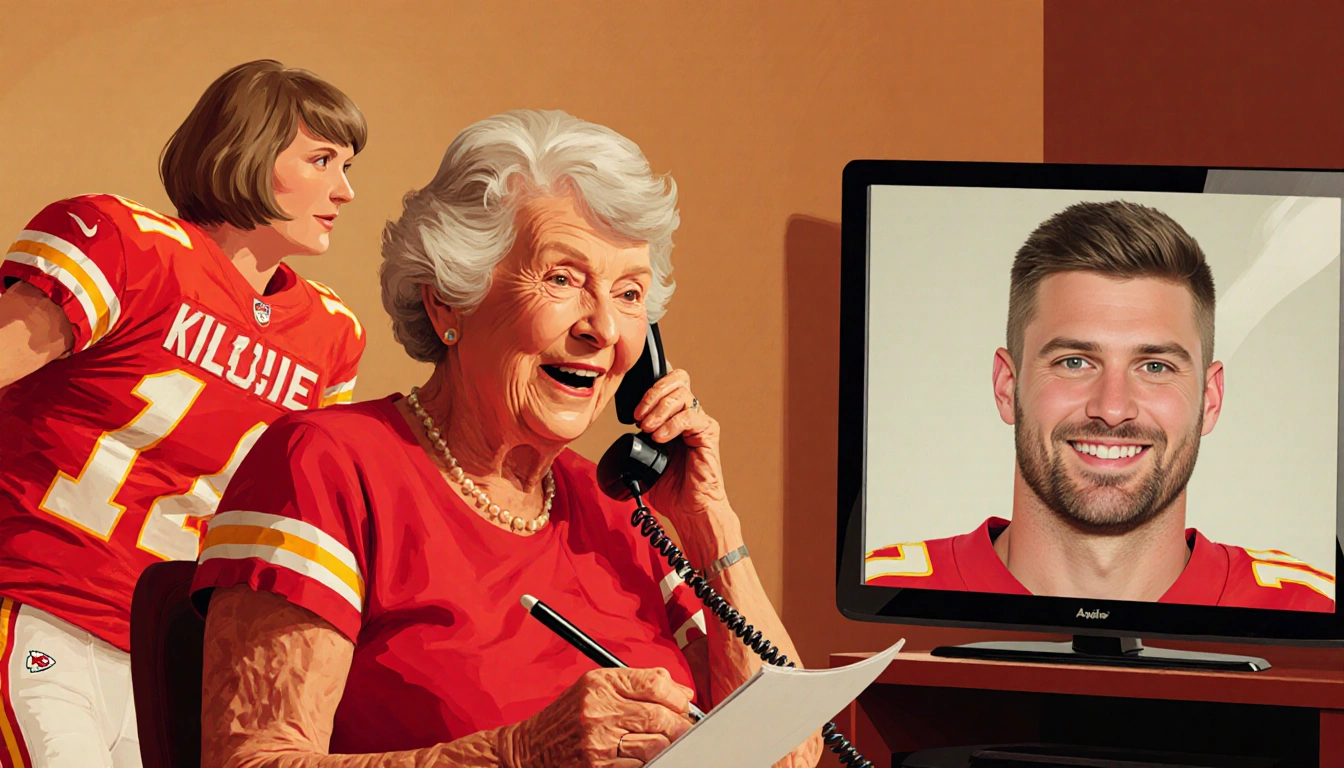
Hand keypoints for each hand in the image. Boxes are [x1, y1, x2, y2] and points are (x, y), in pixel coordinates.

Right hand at [498, 667, 694, 766]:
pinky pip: (640, 764)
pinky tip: (647, 755)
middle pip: (659, 715)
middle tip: (684, 727)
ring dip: (669, 745)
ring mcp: (599, 741)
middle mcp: (599, 709)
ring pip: (655, 744)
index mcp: (601, 684)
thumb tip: (681, 692)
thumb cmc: (566, 717)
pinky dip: (650, 761)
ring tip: (670, 742)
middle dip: (680, 724)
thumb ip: (638, 683)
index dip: (677, 695)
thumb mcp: (596, 687)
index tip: (683, 703)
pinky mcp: (599, 766)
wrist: (530, 748)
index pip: (655, 684)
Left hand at [632, 368, 727, 521]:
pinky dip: (671, 424)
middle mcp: (689, 415)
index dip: (649, 387)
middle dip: (652, 393)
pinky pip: (690, 417)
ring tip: (647, 428)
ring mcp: (700, 423)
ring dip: (659, 408)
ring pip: (682, 394)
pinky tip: (660, 438)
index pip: (667, 383)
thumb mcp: (642, 460)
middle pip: (677, 380)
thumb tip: (619, 435)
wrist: (689, 509)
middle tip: (638, 416)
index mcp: (674, 417)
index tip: (632, 411)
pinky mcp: (708, 434)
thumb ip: (635, 442)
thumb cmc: (670, 488)